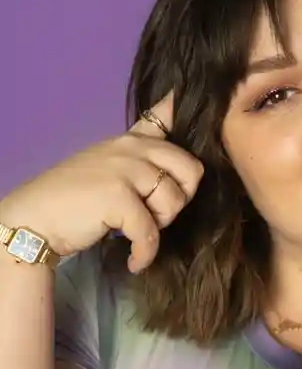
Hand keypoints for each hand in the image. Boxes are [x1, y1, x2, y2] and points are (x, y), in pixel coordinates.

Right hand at [0, 93, 203, 272]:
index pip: (166, 115)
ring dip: (159, 226)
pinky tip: (133, 260)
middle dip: (181, 199)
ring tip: (135, 231)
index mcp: (132, 141)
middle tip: (156, 213)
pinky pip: (150, 233)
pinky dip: (144, 253)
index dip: (186, 114)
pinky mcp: (117, 197)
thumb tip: (171, 109)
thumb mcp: (110, 163)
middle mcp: (132, 149)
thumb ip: (142, 147)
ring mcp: (125, 170)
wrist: (34, 218)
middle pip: (191, 171)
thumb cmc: (75, 196)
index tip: (200, 108)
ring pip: (174, 203)